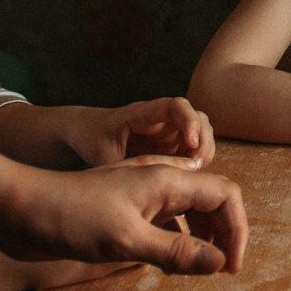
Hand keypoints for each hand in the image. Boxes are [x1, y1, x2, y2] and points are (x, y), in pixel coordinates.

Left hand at [4, 162, 247, 274]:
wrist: (19, 210)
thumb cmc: (70, 218)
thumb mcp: (126, 240)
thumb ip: (175, 251)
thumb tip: (219, 263)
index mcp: (166, 180)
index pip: (224, 195)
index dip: (236, 229)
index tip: (231, 267)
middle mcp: (158, 182)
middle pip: (210, 200)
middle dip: (223, 233)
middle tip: (220, 272)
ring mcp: (140, 196)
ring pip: (188, 210)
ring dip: (202, 237)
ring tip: (199, 269)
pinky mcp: (123, 211)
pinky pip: (165, 221)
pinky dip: (177, 239)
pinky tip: (168, 263)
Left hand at [65, 95, 215, 167]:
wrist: (85, 133)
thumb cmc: (92, 139)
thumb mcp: (102, 157)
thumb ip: (126, 170)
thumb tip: (154, 185)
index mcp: (143, 113)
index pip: (176, 106)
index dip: (190, 121)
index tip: (192, 143)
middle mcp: (161, 119)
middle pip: (198, 118)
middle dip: (204, 141)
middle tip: (197, 166)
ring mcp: (167, 132)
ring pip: (201, 134)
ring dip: (204, 153)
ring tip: (192, 174)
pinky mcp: (170, 146)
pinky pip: (193, 151)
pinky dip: (197, 163)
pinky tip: (187, 178)